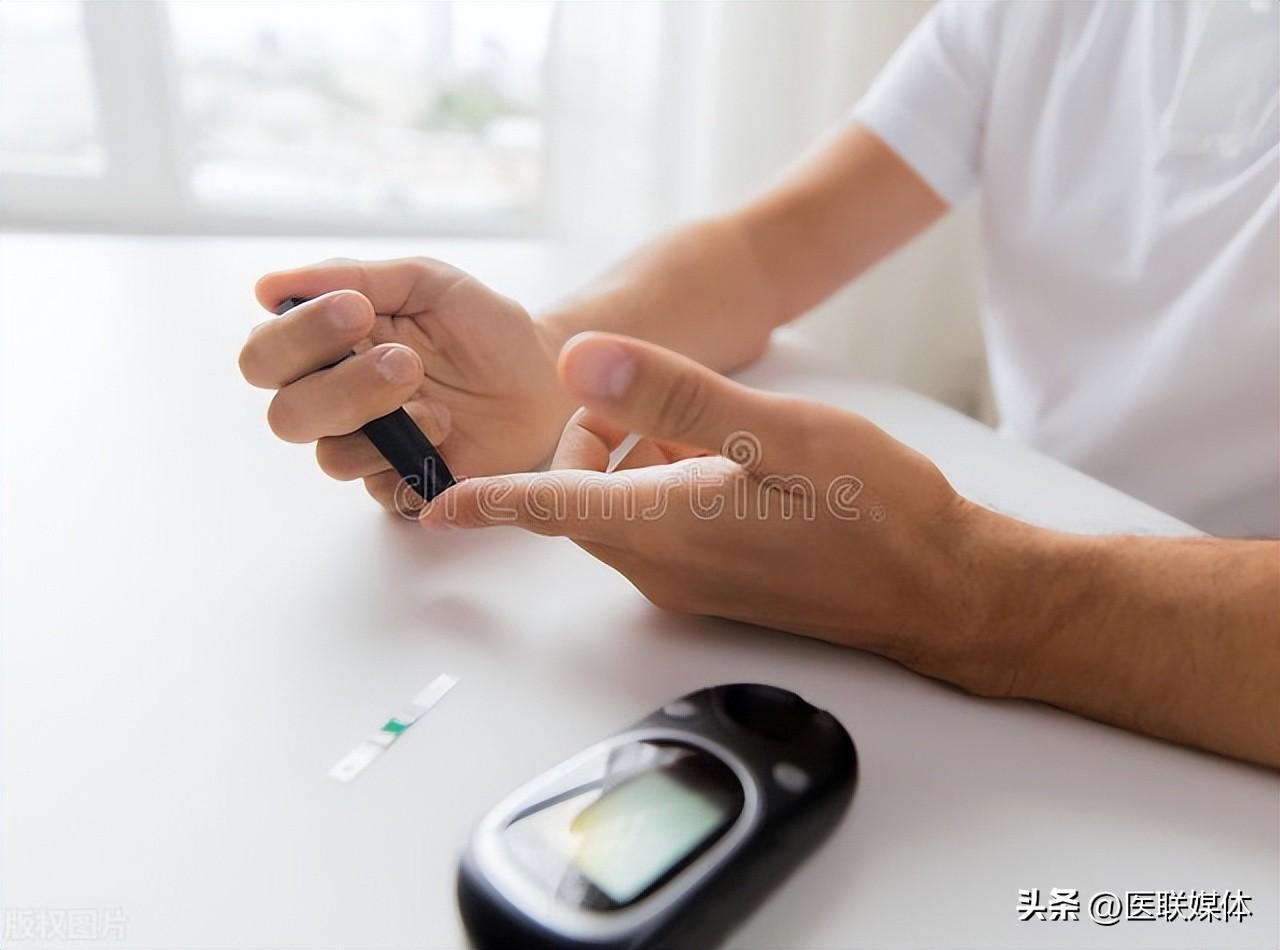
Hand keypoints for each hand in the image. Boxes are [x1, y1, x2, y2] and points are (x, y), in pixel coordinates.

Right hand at [239, 258, 574, 509]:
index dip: (297, 337)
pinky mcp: (403, 485)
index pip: (265, 355)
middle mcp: (335, 401)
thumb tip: (269, 286)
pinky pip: (381, 491)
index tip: (356, 310)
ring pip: (330, 457)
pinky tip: (448, 438)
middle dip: (342, 388)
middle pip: (286, 416)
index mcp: (327, 349)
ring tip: (441, 407)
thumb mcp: (426, 283)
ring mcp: (368, 448)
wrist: (545, 378)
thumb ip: (354, 278)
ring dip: (386, 426)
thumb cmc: (483, 326)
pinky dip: (412, 465)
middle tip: (405, 361)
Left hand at [422, 332, 1025, 694]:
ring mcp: (687, 582)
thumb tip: (581, 360)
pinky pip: (655, 525)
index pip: (548, 509)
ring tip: (713, 426)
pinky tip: (731, 458)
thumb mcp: (777, 432)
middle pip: (580, 497)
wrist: (939, 587)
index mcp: (667, 526)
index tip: (431, 503)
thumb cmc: (875, 511)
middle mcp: (662, 566)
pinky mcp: (712, 583)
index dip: (487, 500)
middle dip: (595, 438)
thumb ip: (673, 396)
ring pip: (618, 507)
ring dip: (638, 456)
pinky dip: (666, 482)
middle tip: (658, 394)